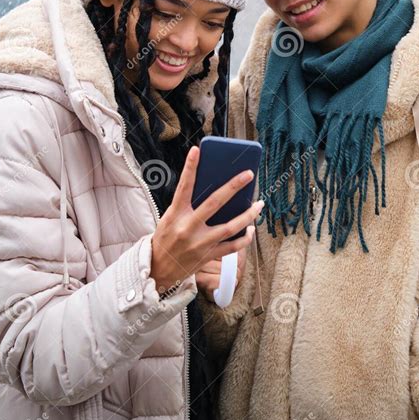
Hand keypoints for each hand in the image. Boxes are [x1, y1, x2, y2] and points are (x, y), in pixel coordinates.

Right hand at [151, 146, 263, 294]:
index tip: (196, 150)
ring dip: (248, 215)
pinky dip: (244, 238)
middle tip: (249, 174)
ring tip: (259, 204)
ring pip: (231, 227)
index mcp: (176, 214)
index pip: (184, 186)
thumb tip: (214, 189)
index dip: (190, 168)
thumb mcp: (170, 218)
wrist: (158, 269)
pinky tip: (251, 229)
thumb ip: (188, 205)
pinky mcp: (208, 256)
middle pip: (215, 203)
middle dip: (234, 186)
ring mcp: (200, 243)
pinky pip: (232, 247)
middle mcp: (188, 228)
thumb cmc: (166, 238)